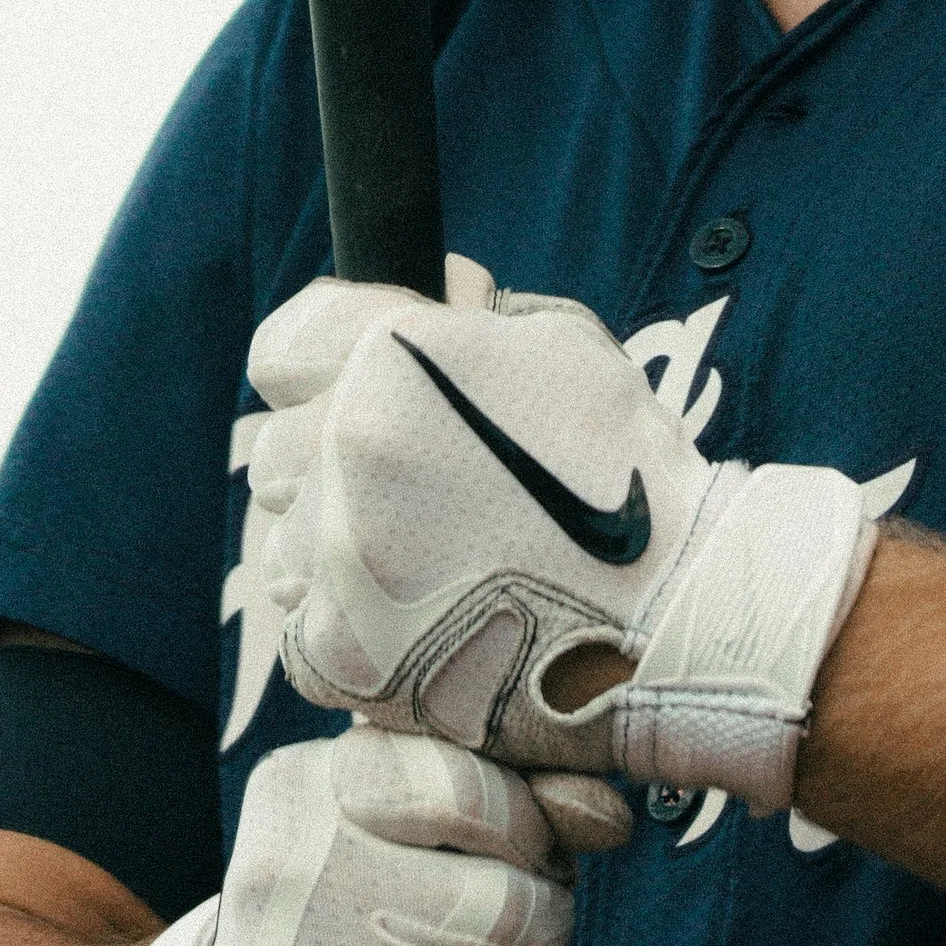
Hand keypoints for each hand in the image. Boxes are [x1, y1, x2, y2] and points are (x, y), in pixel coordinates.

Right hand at [98, 726, 626, 945]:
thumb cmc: (339, 918)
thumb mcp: (400, 829)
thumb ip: (512, 796)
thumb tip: (607, 815)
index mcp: (310, 788)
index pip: (477, 788)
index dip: (530, 834)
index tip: (521, 860)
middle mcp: (290, 880)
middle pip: (513, 905)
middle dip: (546, 935)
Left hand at [248, 262, 877, 813]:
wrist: (671, 611)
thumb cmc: (624, 467)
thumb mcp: (557, 341)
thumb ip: (465, 312)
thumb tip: (422, 291)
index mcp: (392, 362)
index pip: (282, 347)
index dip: (319, 367)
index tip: (353, 389)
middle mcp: (347, 452)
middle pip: (273, 446)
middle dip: (328, 460)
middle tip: (413, 487)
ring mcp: (336, 559)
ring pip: (282, 540)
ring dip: (333, 547)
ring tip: (425, 560)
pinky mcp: (337, 653)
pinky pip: (303, 626)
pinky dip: (348, 627)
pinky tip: (423, 615)